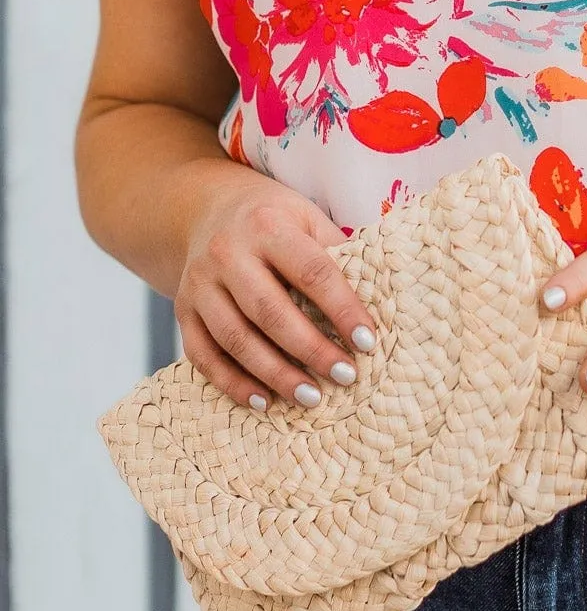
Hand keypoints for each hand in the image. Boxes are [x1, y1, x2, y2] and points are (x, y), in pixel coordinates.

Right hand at [174, 175, 378, 411]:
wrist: (207, 209)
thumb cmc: (273, 218)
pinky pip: (203, 355)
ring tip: (311, 397)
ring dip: (275, 374)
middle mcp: (228, 253)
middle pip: (270, 311)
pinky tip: (263, 401)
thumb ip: (335, 251)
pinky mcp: (183, 309)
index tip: (369, 342)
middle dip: (310, 349)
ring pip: (235, 338)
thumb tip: (379, 295)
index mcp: (268, 225)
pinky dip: (232, 382)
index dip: (343, 309)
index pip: (312, 272)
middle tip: (345, 376)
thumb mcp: (307, 216)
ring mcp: (200, 284)